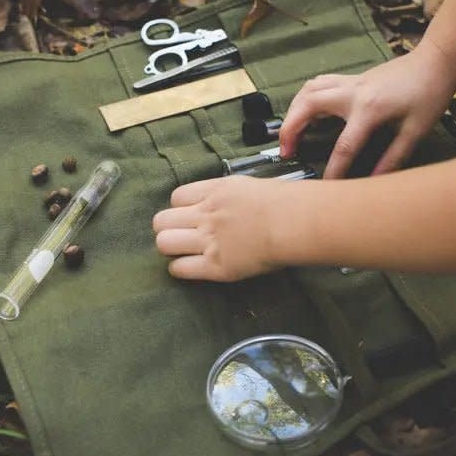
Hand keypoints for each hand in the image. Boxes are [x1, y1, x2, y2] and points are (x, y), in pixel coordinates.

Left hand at [152, 175, 283, 280]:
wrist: (294, 222)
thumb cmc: (284, 203)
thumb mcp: (248, 187)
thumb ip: (227, 195)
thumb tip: (221, 202)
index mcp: (213, 192)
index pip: (176, 197)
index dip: (181, 209)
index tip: (192, 216)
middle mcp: (205, 215)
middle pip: (161, 220)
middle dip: (169, 228)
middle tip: (183, 236)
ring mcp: (208, 241)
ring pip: (164, 243)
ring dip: (171, 248)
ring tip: (185, 252)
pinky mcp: (215, 266)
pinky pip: (179, 268)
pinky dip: (180, 269)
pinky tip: (191, 267)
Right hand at [279, 46, 455, 178]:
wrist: (435, 62)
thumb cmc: (429, 95)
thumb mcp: (415, 131)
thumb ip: (393, 158)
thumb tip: (375, 182)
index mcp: (369, 109)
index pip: (344, 146)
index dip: (333, 169)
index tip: (325, 186)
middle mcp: (353, 92)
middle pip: (308, 107)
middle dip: (290, 129)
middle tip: (286, 152)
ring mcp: (350, 82)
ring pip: (308, 90)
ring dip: (293, 110)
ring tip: (289, 133)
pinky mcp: (352, 78)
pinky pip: (319, 83)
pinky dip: (306, 96)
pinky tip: (306, 110)